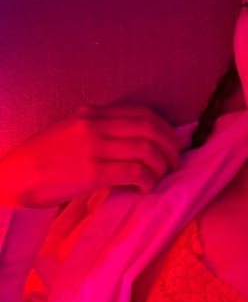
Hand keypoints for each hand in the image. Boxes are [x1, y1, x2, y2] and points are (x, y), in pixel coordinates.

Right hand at [0, 103, 182, 208]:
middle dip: (170, 148)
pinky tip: (144, 188)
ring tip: (158, 178)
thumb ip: (102, 131)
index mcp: (93, 113)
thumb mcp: (74, 132)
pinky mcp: (93, 172)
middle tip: (175, 163)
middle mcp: (95, 125)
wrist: (18, 176)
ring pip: (147, 150)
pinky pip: (135, 173)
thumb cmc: (47, 159)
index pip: (142, 114)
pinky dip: (147, 181)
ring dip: (161, 166)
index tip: (174, 144)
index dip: (166, 129)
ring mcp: (94, 148)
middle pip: (150, 130)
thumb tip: (137, 143)